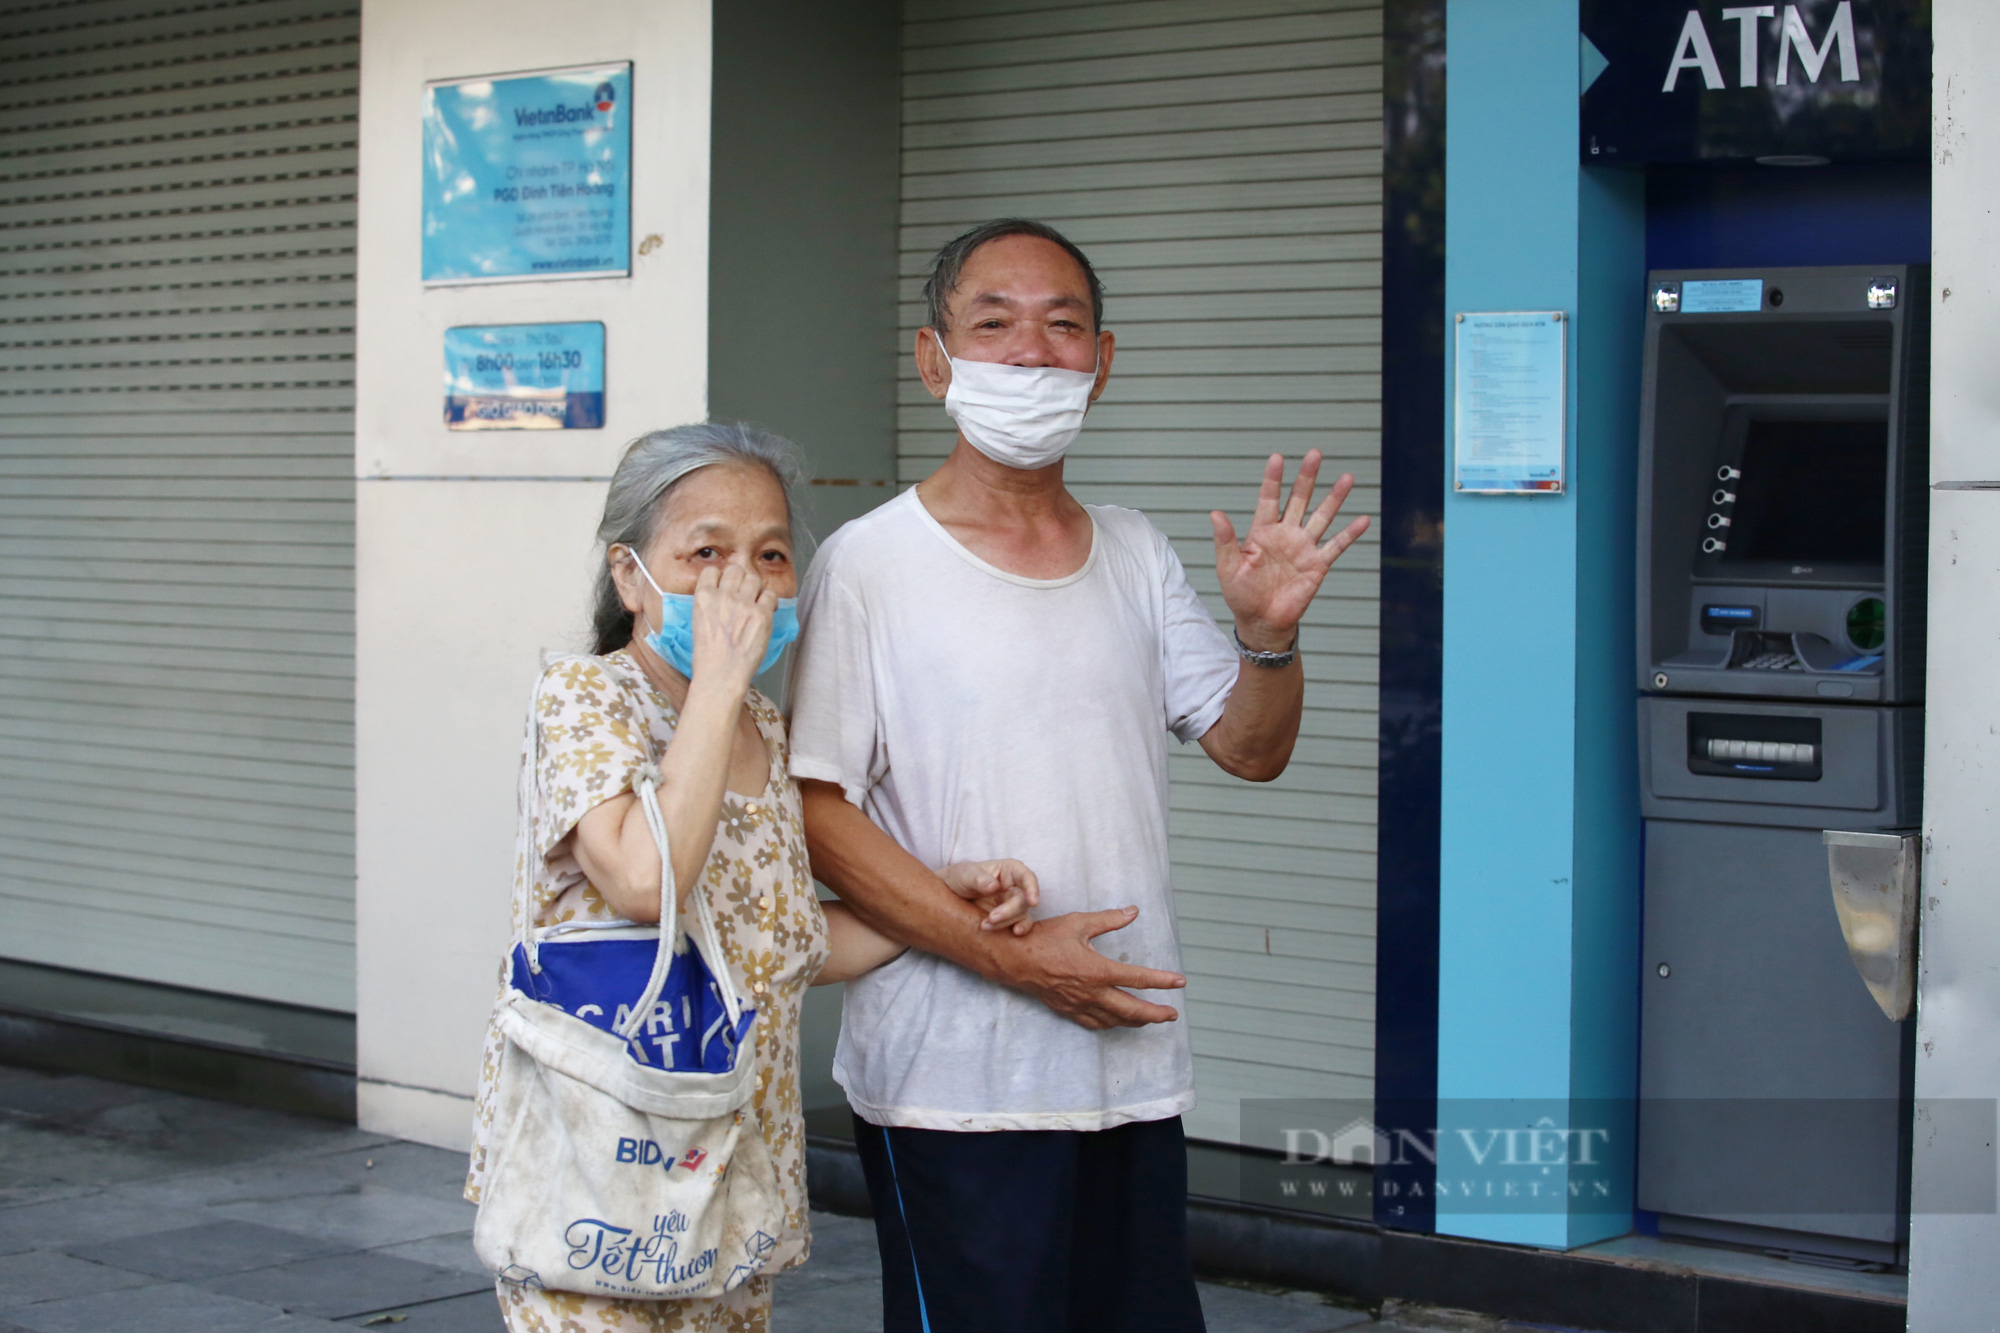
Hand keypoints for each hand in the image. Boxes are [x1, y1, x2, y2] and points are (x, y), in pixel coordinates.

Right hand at [689, 564, 775, 692]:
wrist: (721, 674)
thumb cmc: (709, 656)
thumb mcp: (699, 622)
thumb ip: (710, 605)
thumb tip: (722, 595)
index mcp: (703, 598)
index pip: (712, 571)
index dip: (720, 578)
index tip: (725, 586)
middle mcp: (723, 596)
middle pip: (736, 570)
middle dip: (740, 579)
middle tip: (743, 593)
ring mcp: (744, 604)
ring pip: (754, 578)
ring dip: (755, 588)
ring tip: (755, 601)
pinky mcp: (761, 615)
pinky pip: (770, 595)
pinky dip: (769, 601)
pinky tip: (766, 610)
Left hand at [939, 859, 1039, 934]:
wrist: (949, 895)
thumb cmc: (960, 878)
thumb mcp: (965, 875)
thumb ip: (979, 879)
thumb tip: (995, 887)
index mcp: (1009, 871)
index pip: (1026, 877)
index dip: (1032, 888)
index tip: (1033, 902)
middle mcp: (1015, 887)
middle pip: (1023, 900)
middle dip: (1009, 911)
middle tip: (991, 917)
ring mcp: (1012, 904)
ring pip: (1020, 915)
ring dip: (1005, 922)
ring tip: (984, 926)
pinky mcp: (1008, 918)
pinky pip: (1019, 924)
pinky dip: (1018, 929)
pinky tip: (1014, 933)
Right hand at [994, 907, 1184, 1029]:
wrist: (1013, 959)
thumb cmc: (1044, 938)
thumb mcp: (1078, 923)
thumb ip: (1109, 920)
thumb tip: (1133, 912)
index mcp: (1097, 970)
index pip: (1138, 979)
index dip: (1162, 981)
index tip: (1180, 982)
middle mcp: (1091, 992)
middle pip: (1132, 1010)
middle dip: (1155, 1014)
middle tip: (1171, 1015)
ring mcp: (1079, 1004)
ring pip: (1115, 1020)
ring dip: (1136, 1021)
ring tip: (1151, 1019)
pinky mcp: (1068, 1010)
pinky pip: (1094, 1023)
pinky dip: (1111, 1024)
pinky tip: (1117, 1021)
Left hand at [1211, 450, 1370, 651]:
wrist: (1262, 622)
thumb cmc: (1241, 595)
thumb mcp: (1227, 567)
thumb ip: (1225, 540)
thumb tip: (1215, 514)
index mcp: (1262, 532)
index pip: (1269, 498)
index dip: (1273, 479)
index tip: (1277, 457)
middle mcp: (1286, 534)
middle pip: (1299, 499)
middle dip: (1307, 477)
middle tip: (1315, 454)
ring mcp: (1303, 548)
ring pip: (1322, 517)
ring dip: (1334, 498)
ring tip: (1346, 478)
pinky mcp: (1317, 565)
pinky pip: (1336, 546)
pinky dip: (1350, 533)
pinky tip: (1363, 519)